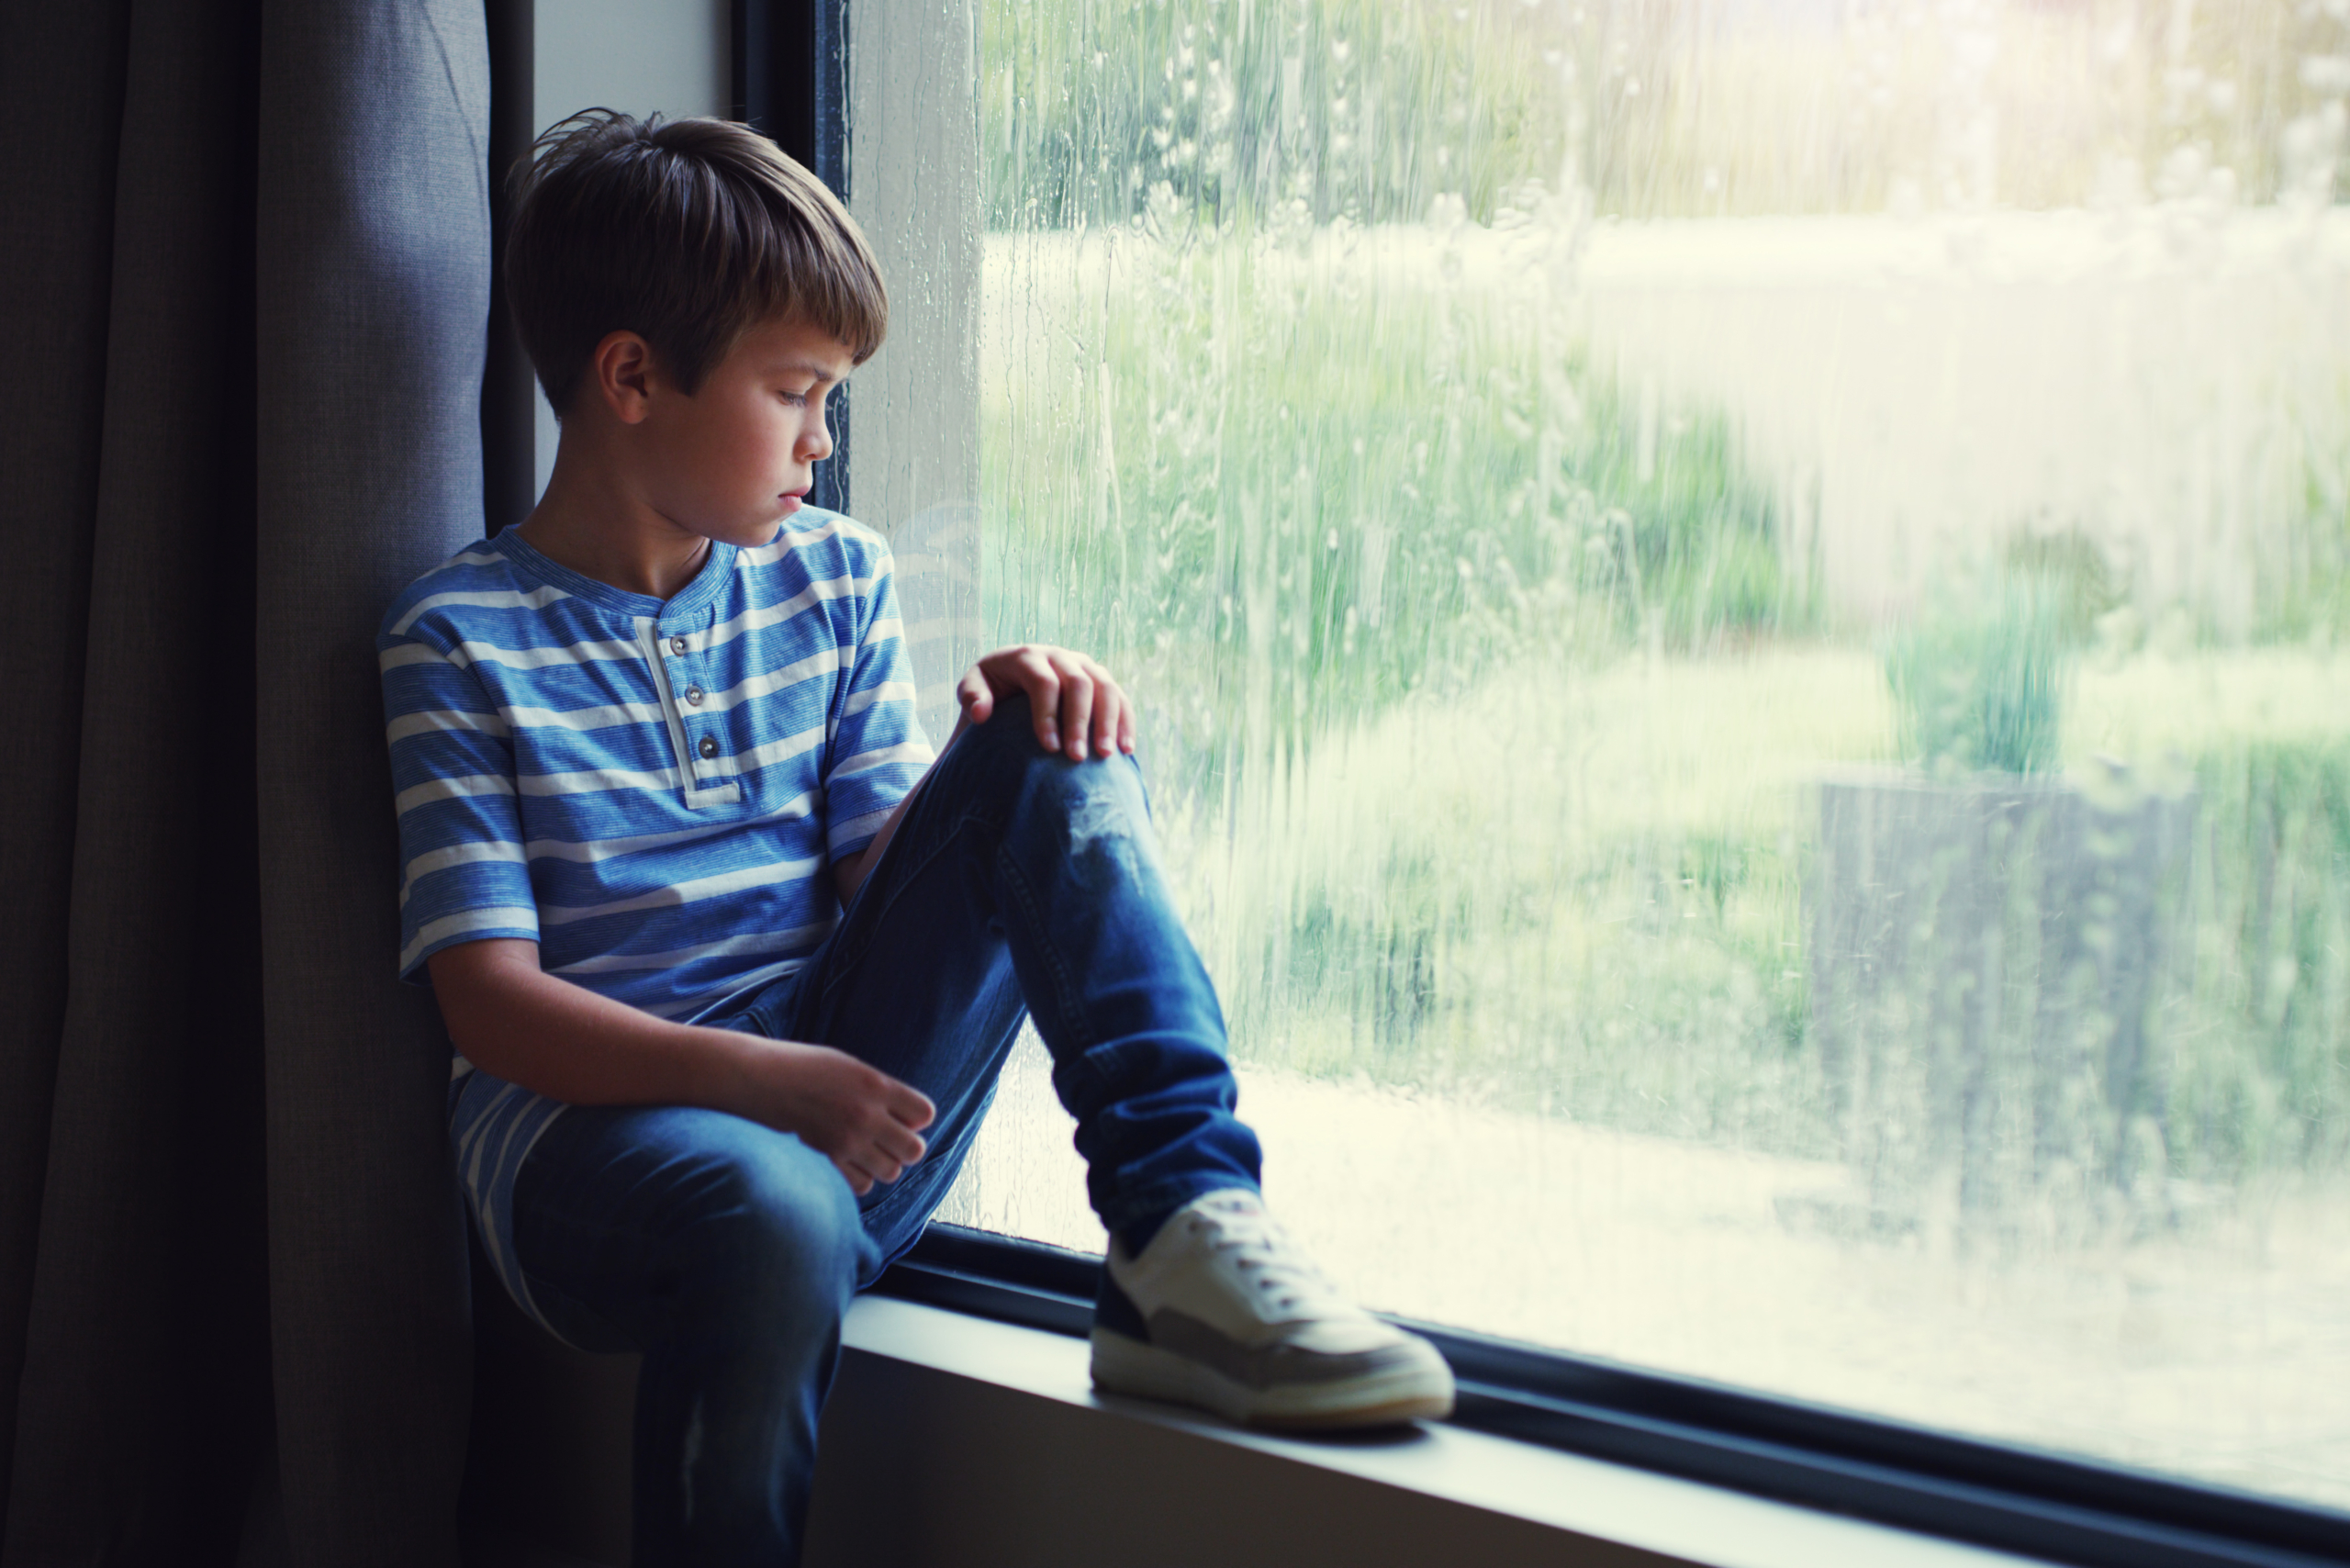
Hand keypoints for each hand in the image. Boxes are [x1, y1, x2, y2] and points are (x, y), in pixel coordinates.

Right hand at [721, 1037, 936, 1194]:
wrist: (760, 1079)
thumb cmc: (805, 1069)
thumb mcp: (850, 1067)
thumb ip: (881, 1091)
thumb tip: (911, 1121)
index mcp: (876, 1085)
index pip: (925, 1114)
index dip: (916, 1118)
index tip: (902, 1116)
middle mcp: (867, 1115)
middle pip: (914, 1150)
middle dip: (905, 1147)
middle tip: (888, 1140)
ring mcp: (847, 1141)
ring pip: (891, 1172)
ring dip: (883, 1164)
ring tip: (866, 1151)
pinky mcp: (827, 1160)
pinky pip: (862, 1185)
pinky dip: (860, 1178)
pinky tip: (849, 1163)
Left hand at [956, 644, 1136, 761]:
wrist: (1011, 684)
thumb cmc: (990, 693)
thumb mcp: (972, 691)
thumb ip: (971, 698)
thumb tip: (982, 713)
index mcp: (1026, 656)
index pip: (1043, 682)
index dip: (1048, 714)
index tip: (1050, 748)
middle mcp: (1059, 655)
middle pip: (1079, 683)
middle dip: (1079, 722)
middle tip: (1076, 758)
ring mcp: (1084, 665)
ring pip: (1106, 687)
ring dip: (1109, 722)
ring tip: (1106, 755)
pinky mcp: (1100, 680)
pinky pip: (1120, 698)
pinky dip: (1125, 722)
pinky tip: (1126, 750)